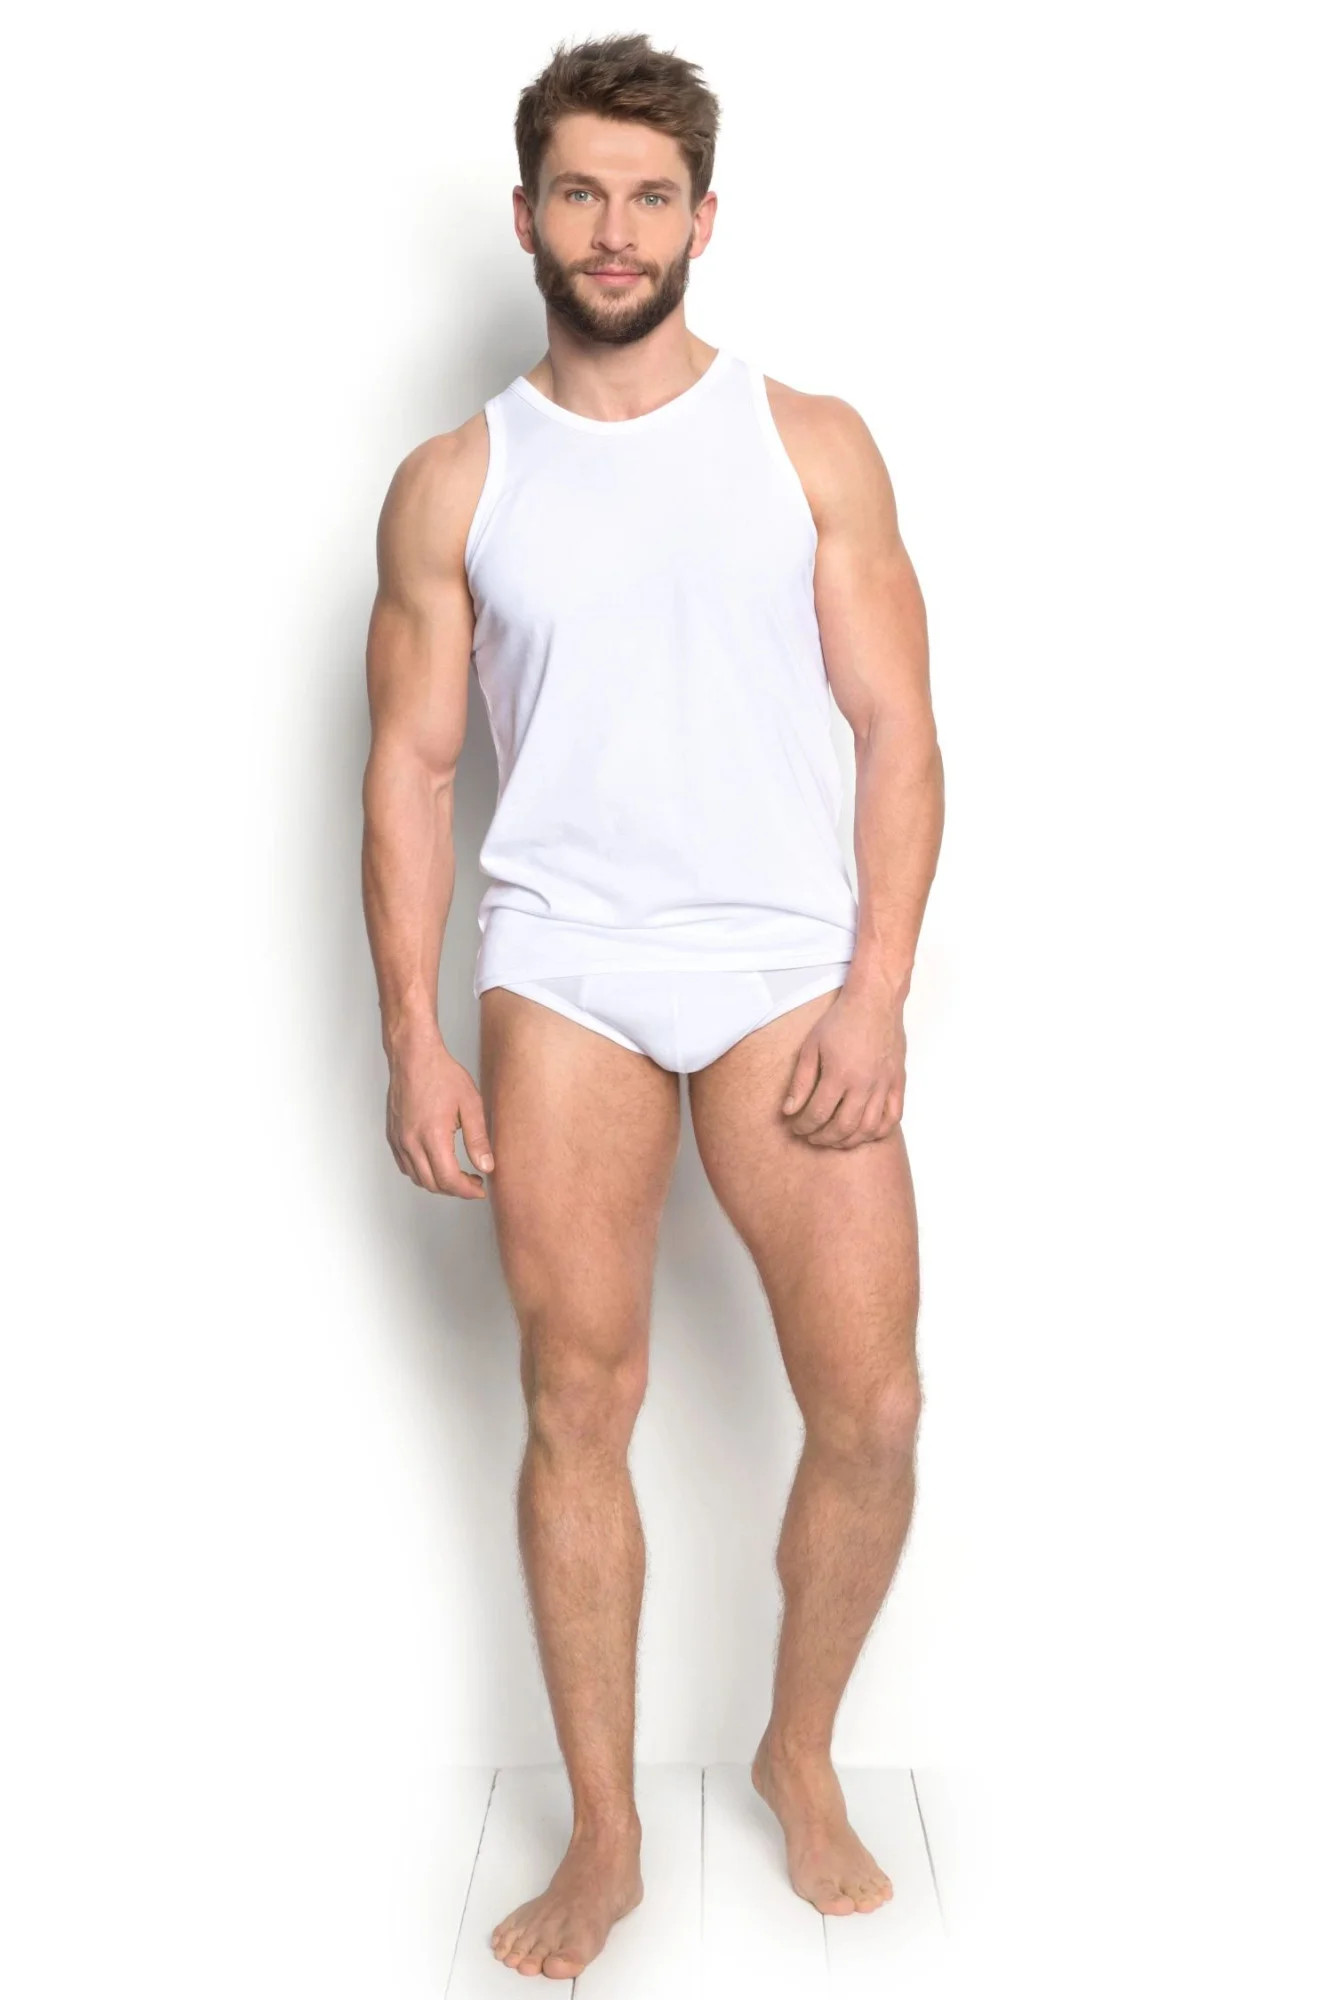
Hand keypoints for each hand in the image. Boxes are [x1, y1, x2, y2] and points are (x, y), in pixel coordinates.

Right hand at [386, 1033, 494, 1196]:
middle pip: (432, 1184)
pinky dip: (422, 1173)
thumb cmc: (441, 1074)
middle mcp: (411, 1142)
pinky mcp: (393, 1135)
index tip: (480, 1189)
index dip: (467, 1191)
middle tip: (474, 1183)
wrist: (414, 1056)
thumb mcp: (471, 1104)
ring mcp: (399, 1140)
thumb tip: (486, 1166)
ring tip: (458, 1174)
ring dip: (438, 1183)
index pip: (449, 1179)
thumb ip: (478, 1139)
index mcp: (432, 1136)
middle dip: (455, 1190)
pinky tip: (436, 1164)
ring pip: (417, 1178)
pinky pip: (405, 1166)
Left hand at [780, 985, 905, 1147]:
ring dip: (848, 1140)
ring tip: (834, 1139)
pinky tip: (864, 1132)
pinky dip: (878, 1131)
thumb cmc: (841, 1020)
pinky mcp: (898, 1082)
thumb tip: (789, 1110)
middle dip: (822, 1137)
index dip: (803, 1126)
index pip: (818, 1114)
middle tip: (811, 1136)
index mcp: (840, 1074)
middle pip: (843, 1127)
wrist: (875, 1001)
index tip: (796, 1126)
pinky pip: (893, 1117)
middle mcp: (865, 1084)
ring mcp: (884, 1085)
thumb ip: (801, 1082)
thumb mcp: (811, 1047)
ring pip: (868, 1128)